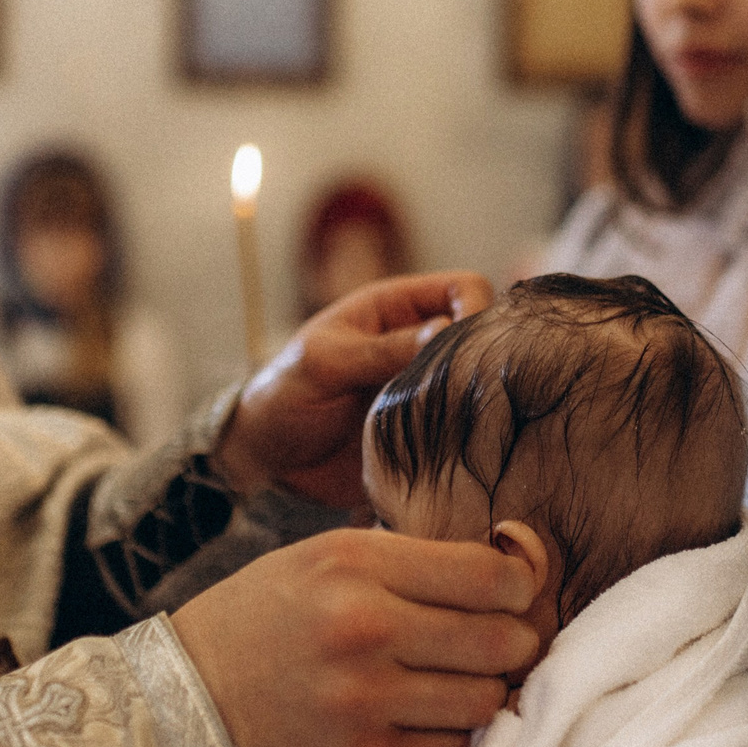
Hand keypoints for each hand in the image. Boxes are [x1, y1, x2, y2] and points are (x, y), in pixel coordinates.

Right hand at [173, 528, 538, 746]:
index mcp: (356, 564)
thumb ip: (409, 561)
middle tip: (501, 645)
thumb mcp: (323, 559)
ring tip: (453, 683)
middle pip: (503, 641)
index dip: (522, 585)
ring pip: (486, 701)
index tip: (515, 593)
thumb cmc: (262, 622)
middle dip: (515, 643)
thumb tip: (511, 569)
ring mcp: (363, 702)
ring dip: (483, 693)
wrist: (178, 706)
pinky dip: (448, 736)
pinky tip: (419, 719)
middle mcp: (363, 629)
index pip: (490, 575)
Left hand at [217, 271, 495, 510]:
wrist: (265, 459)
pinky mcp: (427, 431)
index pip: (464, 287)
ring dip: (473, 402)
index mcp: (396, 307)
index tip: (463, 347)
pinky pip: (464, 428)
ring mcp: (426, 387)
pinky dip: (465, 437)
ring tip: (450, 425)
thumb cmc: (283, 395)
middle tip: (458, 393)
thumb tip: (447, 329)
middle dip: (480, 360)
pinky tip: (448, 450)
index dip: (475, 309)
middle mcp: (420, 343)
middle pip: (481, 336)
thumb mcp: (324, 363)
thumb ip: (382, 348)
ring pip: (479, 383)